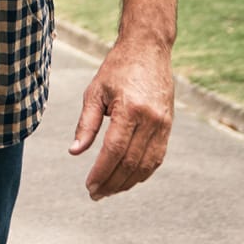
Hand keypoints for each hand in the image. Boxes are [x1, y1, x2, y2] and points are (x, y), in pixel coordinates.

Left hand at [69, 38, 174, 199]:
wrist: (148, 49)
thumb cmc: (117, 68)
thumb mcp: (95, 92)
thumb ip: (86, 124)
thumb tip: (74, 152)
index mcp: (130, 109)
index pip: (114, 150)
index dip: (101, 172)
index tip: (89, 186)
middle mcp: (151, 120)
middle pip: (131, 162)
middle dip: (112, 182)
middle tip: (96, 194)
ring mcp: (163, 124)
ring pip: (146, 165)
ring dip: (127, 182)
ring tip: (109, 190)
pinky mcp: (169, 126)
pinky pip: (157, 157)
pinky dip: (142, 172)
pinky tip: (128, 179)